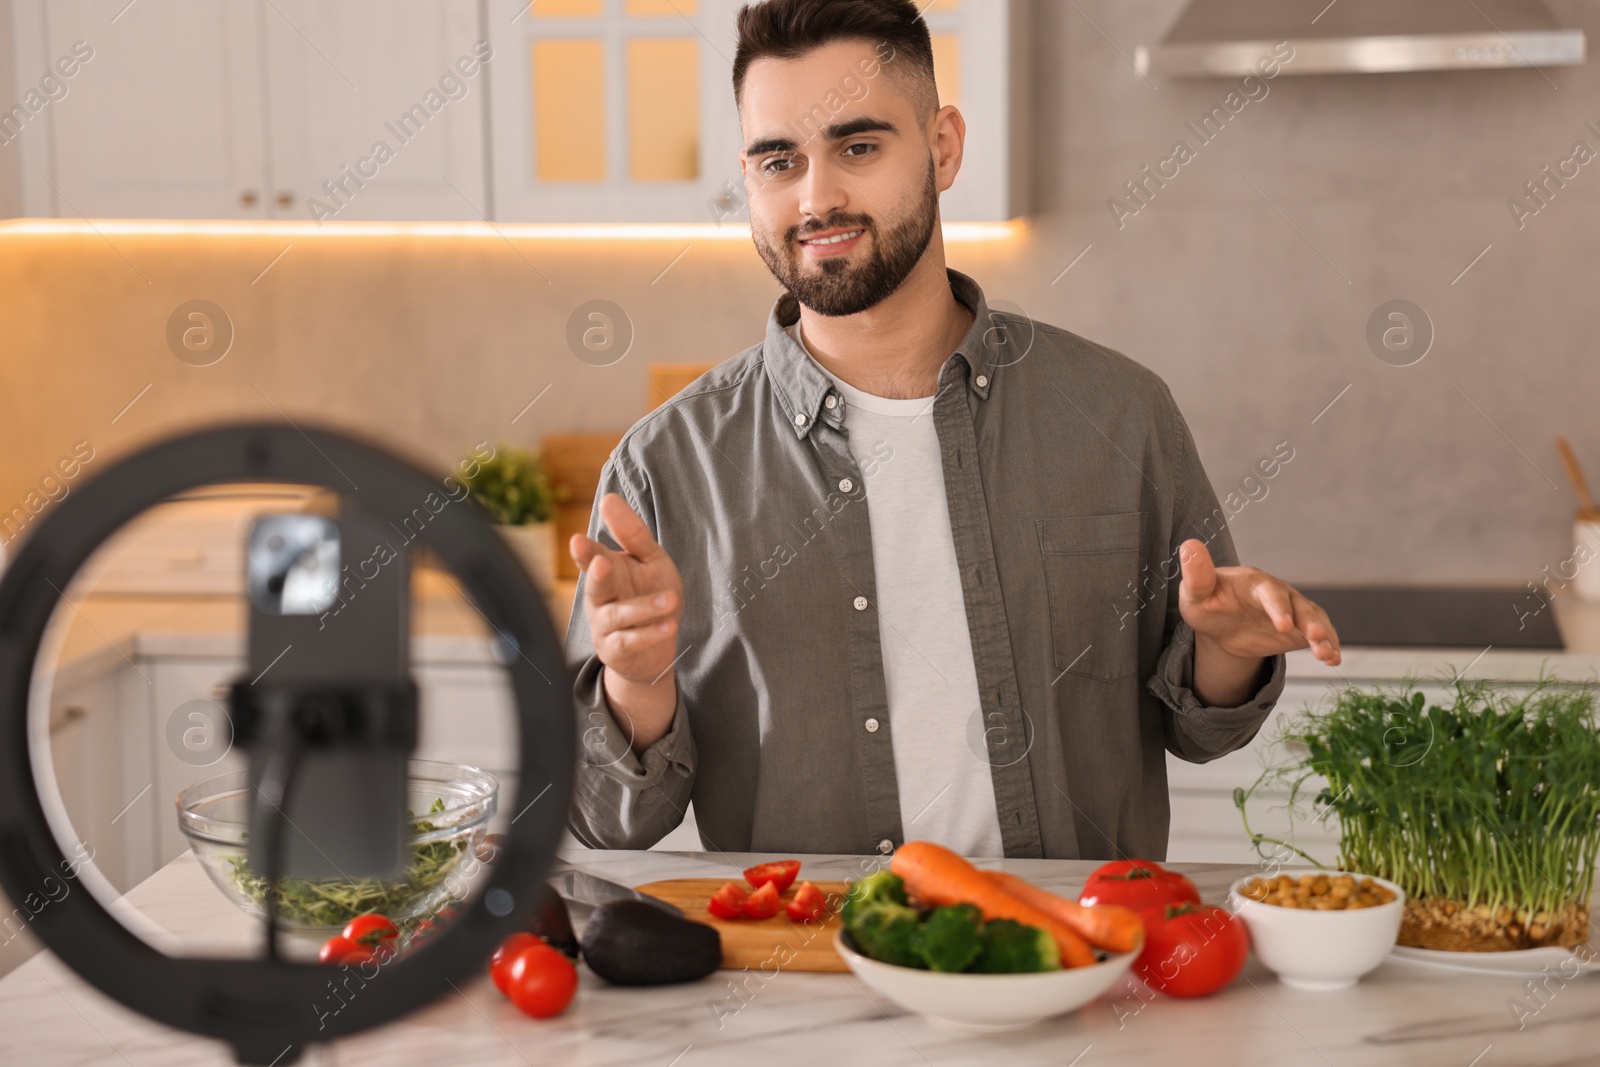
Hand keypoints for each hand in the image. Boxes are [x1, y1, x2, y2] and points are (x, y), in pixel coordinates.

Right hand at [569, 493, 684, 686]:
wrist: (654, 648)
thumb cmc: (649, 594)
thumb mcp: (649, 559)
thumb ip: (632, 533)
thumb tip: (608, 498)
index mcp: (605, 570)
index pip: (591, 557)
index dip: (584, 551)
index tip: (578, 541)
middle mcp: (600, 597)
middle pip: (594, 586)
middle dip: (597, 575)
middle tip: (601, 563)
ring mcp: (606, 625)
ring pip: (618, 615)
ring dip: (643, 607)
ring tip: (669, 599)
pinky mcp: (617, 650)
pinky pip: (630, 642)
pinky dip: (648, 634)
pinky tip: (668, 625)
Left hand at [1177, 538, 1340, 666]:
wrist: (1221, 624)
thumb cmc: (1207, 603)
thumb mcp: (1196, 593)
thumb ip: (1196, 574)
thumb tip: (1189, 546)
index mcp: (1255, 582)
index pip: (1270, 592)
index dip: (1278, 607)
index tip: (1283, 626)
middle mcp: (1280, 593)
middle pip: (1299, 606)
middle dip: (1309, 622)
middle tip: (1315, 638)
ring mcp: (1294, 610)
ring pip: (1314, 620)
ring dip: (1323, 636)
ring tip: (1327, 654)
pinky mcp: (1300, 629)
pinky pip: (1319, 636)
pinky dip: (1328, 646)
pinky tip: (1332, 660)